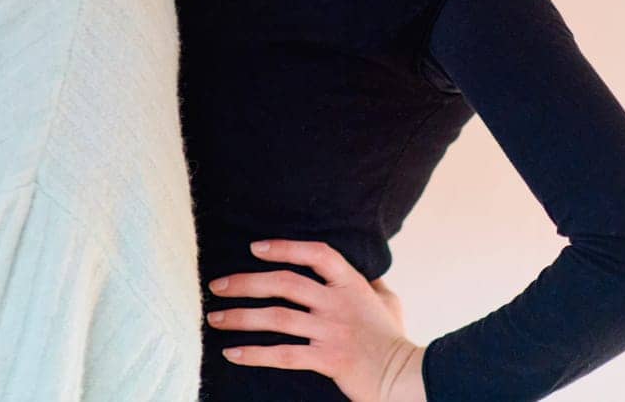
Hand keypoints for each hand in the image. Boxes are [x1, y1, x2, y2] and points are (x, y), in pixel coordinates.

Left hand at [207, 240, 425, 401]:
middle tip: (217, 286)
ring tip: (215, 319)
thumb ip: (370, 286)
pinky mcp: (328, 360)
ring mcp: (332, 331)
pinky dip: (255, 354)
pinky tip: (232, 354)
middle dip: (245, 282)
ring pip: (276, 318)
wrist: (409, 378)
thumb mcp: (388, 302)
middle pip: (284, 283)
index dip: (284, 247)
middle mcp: (338, 304)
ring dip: (240, 317)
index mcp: (351, 285)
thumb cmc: (395, 340)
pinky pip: (283, 354)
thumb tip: (364, 275)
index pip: (316, 253)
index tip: (254, 248)